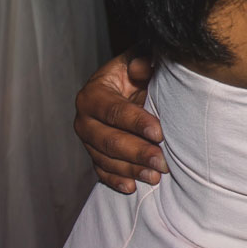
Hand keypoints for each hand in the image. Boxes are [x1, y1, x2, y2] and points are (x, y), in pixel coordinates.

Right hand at [75, 55, 163, 192]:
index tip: (159, 132)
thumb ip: (141, 61)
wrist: (124, 88)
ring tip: (154, 177)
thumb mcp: (137, 61)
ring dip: (130, 170)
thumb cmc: (134, 73)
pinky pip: (101, 171)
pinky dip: (115, 180)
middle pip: (108, 140)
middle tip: (162, 162)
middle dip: (136, 152)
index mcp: (93, 94)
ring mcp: (87, 140)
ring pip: (105, 159)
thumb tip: (143, 66)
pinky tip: (132, 187)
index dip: (136, 122)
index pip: (114, 111)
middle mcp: (85, 119)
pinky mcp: (93, 154)